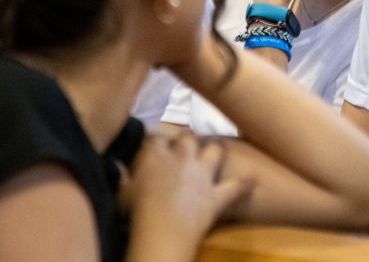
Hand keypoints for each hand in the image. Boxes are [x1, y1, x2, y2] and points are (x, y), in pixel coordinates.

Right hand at [126, 132, 252, 260]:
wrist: (162, 231)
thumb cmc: (135, 213)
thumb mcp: (120, 192)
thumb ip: (121, 176)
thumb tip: (114, 163)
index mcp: (155, 155)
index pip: (156, 138)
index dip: (157, 139)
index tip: (155, 143)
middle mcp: (182, 158)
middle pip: (187, 137)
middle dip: (187, 137)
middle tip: (186, 141)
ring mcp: (202, 175)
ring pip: (214, 151)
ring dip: (216, 148)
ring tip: (218, 145)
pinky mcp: (216, 195)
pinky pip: (236, 188)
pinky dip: (244, 185)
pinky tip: (253, 180)